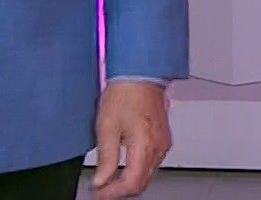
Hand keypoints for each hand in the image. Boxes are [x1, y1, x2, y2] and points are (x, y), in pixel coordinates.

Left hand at [90, 80, 170, 199]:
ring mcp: (162, 143)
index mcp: (145, 146)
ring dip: (129, 181)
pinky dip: (137, 170)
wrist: (141, 73)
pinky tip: (124, 166)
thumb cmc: (125, 93)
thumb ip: (106, 158)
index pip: (131, 184)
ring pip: (147, 175)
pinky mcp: (163, 138)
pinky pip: (152, 163)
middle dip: (120, 190)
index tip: (98, 192)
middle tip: (102, 189)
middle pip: (141, 183)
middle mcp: (158, 148)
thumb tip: (101, 180)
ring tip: (109, 179)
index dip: (113, 193)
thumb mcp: (107, 127)